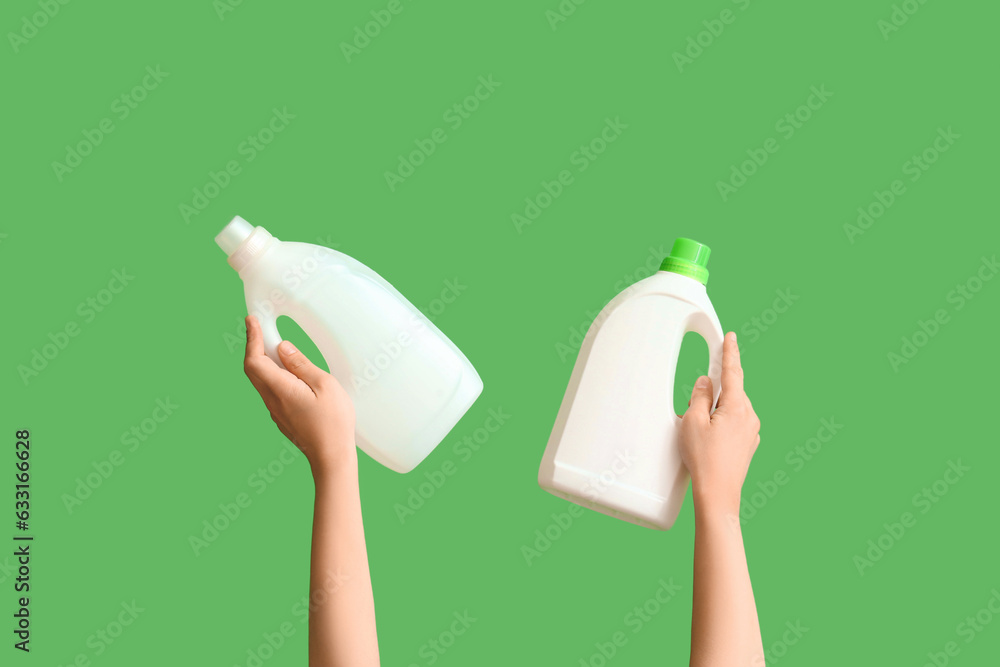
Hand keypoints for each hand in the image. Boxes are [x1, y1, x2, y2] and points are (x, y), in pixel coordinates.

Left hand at [242, 315, 356, 473]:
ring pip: (261, 381)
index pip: (255, 360)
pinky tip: (285, 371)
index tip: (252, 321)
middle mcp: (272, 401)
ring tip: (273, 345)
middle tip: (259, 328)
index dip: (252, 338)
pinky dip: (272, 374)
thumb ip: (301, 365)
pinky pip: (271, 391)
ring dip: (263, 360)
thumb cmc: (333, 422)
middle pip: (252, 369)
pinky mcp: (283, 418)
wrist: (332, 457)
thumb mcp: (324, 385)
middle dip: (254, 345)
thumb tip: (283, 348)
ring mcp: (276, 411)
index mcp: (280, 389)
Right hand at [679, 331, 760, 512]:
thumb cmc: (704, 460)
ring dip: (715, 411)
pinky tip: (709, 439)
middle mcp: (750, 417)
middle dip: (713, 392)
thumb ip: (699, 396)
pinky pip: (734, 424)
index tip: (730, 337)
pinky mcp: (748, 445)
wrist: (718, 494)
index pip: (732, 371)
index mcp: (737, 407)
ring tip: (699, 431)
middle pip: (730, 391)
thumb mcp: (693, 422)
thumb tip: (705, 383)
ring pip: (731, 409)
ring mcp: (751, 432)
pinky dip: (720, 424)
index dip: (729, 352)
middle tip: (697, 402)